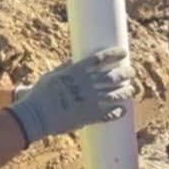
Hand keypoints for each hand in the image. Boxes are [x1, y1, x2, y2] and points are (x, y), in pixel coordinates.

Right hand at [11, 44, 131, 144]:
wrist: (36, 115)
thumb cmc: (40, 94)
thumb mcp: (52, 75)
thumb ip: (65, 67)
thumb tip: (75, 59)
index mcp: (77, 71)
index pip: (100, 58)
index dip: (114, 54)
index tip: (124, 52)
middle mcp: (86, 84)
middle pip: (112, 76)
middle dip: (125, 73)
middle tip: (131, 72)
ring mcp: (89, 101)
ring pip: (114, 94)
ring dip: (125, 92)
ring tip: (132, 90)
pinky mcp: (89, 116)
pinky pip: (108, 114)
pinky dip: (117, 113)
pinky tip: (123, 111)